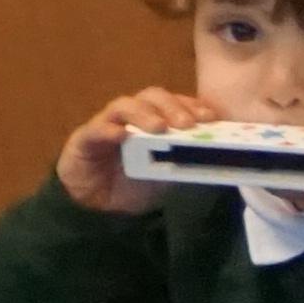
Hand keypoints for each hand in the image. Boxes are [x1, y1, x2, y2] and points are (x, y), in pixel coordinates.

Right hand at [58, 84, 206, 216]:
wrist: (101, 206)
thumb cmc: (136, 184)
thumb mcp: (168, 174)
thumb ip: (186, 162)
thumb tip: (219, 158)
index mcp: (156, 121)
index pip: (174, 103)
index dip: (192, 105)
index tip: (210, 117)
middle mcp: (132, 117)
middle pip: (151, 97)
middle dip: (172, 106)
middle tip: (187, 124)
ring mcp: (107, 125)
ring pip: (123, 106)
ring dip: (143, 114)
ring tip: (159, 127)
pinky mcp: (84, 139)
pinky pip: (95, 129)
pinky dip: (108, 130)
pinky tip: (121, 136)